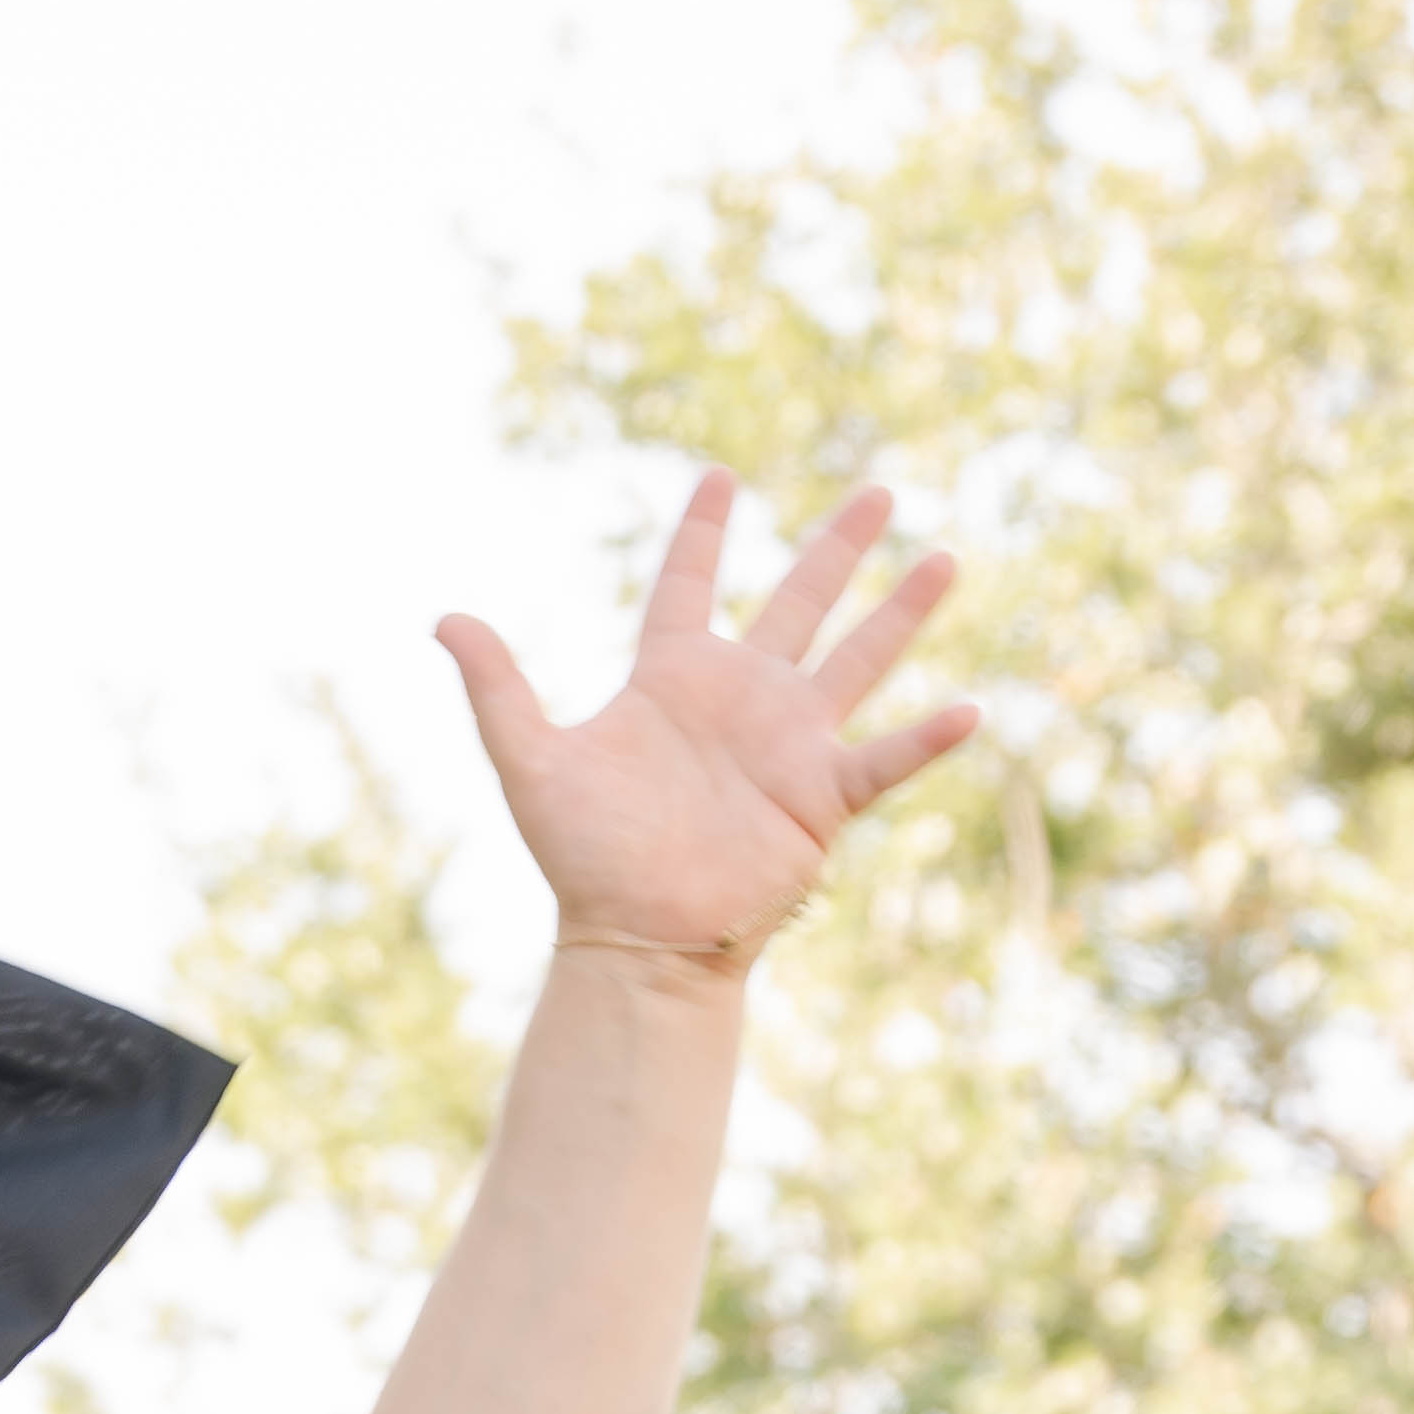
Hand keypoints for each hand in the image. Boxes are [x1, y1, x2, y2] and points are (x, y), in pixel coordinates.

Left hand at [436, 470, 974, 982]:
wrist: (635, 937)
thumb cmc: (583, 856)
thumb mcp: (531, 760)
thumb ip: (496, 687)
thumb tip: (444, 617)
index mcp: (674, 678)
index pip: (689, 584)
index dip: (702, 533)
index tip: (721, 477)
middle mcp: (741, 698)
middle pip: (800, 602)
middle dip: (837, 548)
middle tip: (877, 490)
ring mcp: (788, 744)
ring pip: (858, 659)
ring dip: (901, 611)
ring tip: (945, 558)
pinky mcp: (821, 798)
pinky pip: (883, 758)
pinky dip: (925, 739)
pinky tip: (969, 710)